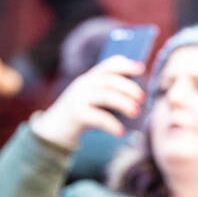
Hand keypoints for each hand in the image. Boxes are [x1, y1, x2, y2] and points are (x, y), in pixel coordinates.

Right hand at [31, 55, 145, 149]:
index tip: (141, 68)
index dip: (126, 64)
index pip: (109, 65)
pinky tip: (121, 132)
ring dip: (123, 103)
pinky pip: (97, 117)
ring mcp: (78, 98)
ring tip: (136, 112)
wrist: (54, 130)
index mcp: (90, 79)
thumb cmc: (81, 116)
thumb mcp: (93, 101)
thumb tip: (138, 99)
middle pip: (109, 80)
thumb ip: (109, 95)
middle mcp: (83, 85)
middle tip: (142, 97)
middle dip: (128, 87)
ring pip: (105, 96)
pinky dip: (111, 124)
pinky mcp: (76, 115)